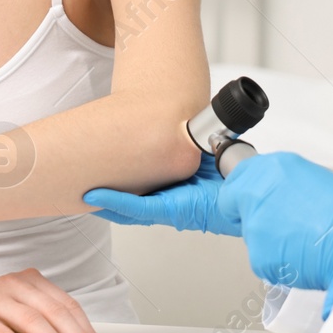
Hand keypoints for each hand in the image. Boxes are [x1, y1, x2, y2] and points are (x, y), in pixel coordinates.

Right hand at [81, 149, 240, 235]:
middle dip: (104, 192)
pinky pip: (136, 207)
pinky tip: (95, 196)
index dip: (119, 180)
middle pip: (127, 197)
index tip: (100, 170)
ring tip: (81, 191)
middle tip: (80, 184)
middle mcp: (168, 199)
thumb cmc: (236, 178)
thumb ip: (193, 141)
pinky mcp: (171, 210)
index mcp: (175, 188)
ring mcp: (167, 206)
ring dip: (103, 198)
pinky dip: (115, 201)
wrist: (251, 190)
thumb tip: (185, 122)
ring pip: (125, 204)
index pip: (140, 186)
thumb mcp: (207, 152)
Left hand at [217, 152, 332, 318]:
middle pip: (230, 201)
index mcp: (275, 166)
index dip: (245, 190)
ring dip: (267, 239)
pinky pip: (260, 258)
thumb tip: (277, 194)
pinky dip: (276, 261)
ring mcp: (254, 222)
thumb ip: (286, 184)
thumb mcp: (315, 180)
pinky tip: (300, 255)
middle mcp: (258, 190)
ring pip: (249, 232)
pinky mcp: (257, 253)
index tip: (251, 198)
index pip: (238, 174)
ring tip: (300, 240)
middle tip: (273, 224)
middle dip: (244, 212)